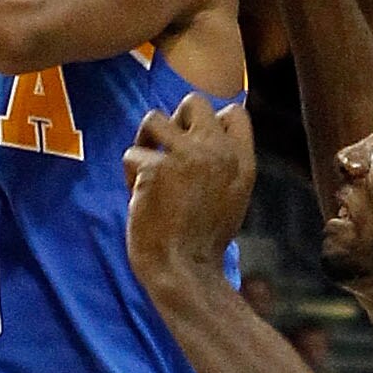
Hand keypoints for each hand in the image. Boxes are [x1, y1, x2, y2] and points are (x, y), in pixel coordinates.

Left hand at [124, 91, 256, 297]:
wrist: (184, 271)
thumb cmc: (203, 241)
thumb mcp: (232, 197)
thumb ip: (224, 164)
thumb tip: (200, 135)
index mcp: (242, 161)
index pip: (233, 112)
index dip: (210, 121)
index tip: (196, 144)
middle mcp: (217, 152)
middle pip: (193, 101)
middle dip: (174, 121)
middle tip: (167, 150)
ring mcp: (186, 157)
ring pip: (153, 119)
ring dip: (145, 141)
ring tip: (146, 168)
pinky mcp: (155, 168)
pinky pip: (132, 155)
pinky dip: (130, 177)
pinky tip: (139, 199)